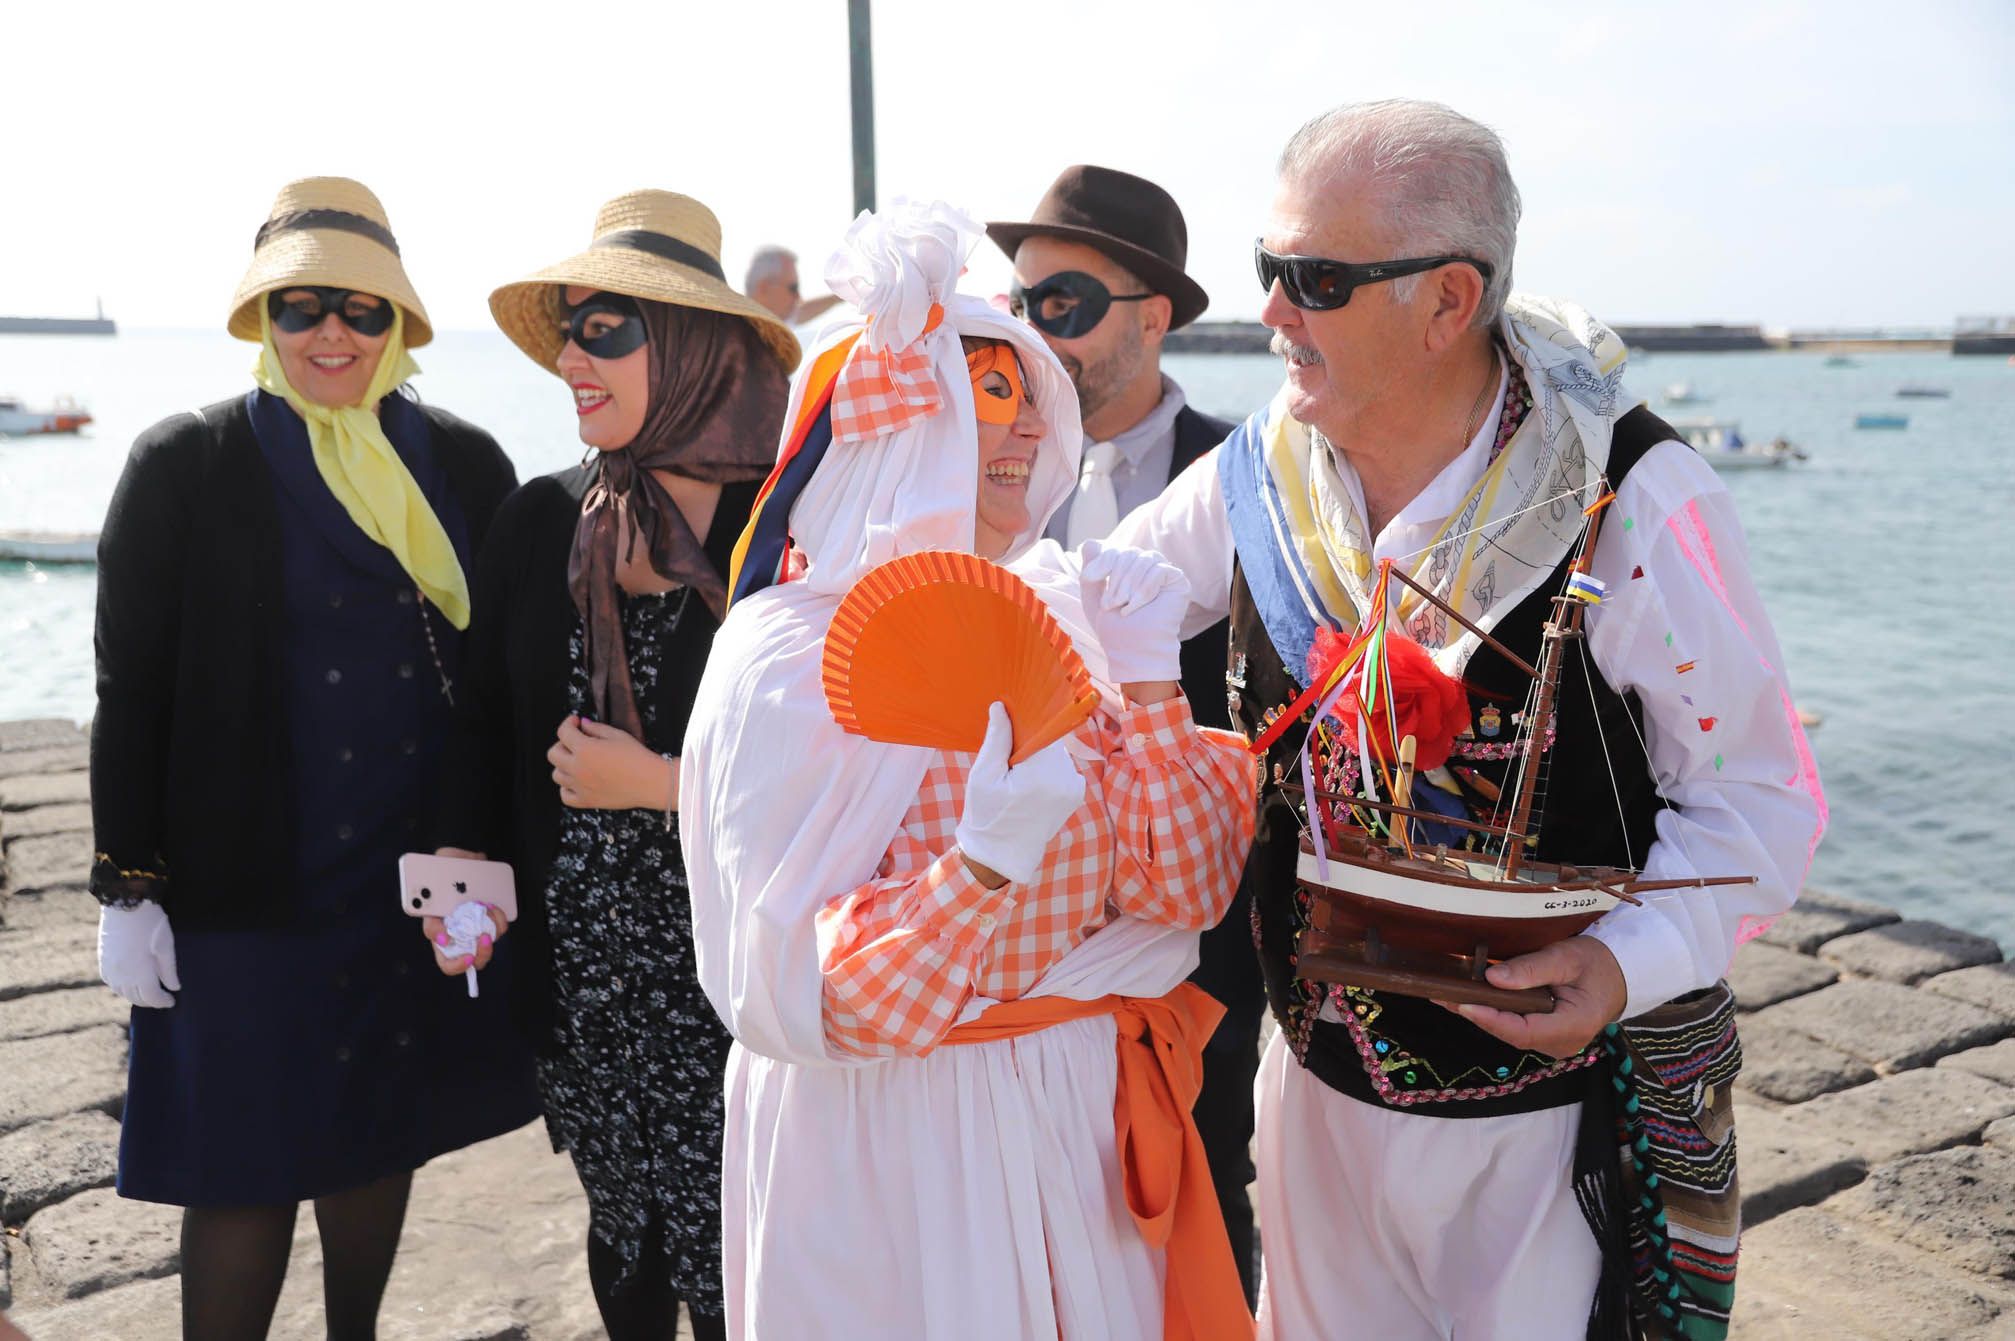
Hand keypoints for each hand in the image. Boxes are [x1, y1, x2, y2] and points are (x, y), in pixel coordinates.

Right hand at [98, 901, 179, 1008]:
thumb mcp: (166, 946)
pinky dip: (121, 988)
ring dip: (135, 996)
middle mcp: (121, 975)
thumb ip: (169, 970)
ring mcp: (109, 968)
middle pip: (136, 997)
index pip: (151, 997)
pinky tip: (129, 984)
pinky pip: (111, 982)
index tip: (172, 1001)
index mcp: (139, 973)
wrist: (125, 903)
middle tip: (161, 998)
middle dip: (150, 1001)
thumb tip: (174, 988)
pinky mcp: (103, 960)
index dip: (162, 1001)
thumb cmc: (151, 923)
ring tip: (148, 993)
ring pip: (122, 992)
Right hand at [423, 903, 509, 975]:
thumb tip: (443, 940)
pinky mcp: (491, 930)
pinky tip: (489, 908)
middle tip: (485, 935)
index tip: (469, 957)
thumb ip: (432, 929)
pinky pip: (500, 928)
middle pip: (479, 961)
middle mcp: (465, 949)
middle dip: (484, 951)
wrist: (451, 898)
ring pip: (492, 943)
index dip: (460, 966)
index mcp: (447, 952)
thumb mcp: (430, 919)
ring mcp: (479, 940)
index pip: (451, 968)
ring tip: (485, 911)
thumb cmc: (438, 913)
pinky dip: (498, 918)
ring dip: (492, 928)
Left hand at [548, 715, 672, 810]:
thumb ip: (596, 728)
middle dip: (562, 743)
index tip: (575, 722)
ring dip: (564, 765)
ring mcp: (580, 786)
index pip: (563, 732)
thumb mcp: (617, 735)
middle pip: (553, 753)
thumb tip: (583, 724)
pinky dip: (567, 787)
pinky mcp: (586, 801)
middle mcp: (577, 768)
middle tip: (576, 742)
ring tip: (578, 762)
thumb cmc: (637, 757)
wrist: (651, 782)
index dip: (568, 723)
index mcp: (584, 749)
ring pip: (556, 775)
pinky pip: (564, 795)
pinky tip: (578, 781)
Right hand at [954, 702, 1085, 885]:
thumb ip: (997, 739)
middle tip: (1009, 764)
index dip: (1025, 723)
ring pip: (1056, 753)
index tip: (1009, 727)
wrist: (1003, 854)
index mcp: (1042, 772)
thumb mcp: (983, 775)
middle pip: (1049, 739)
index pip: (1041, 727)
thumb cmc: (987, 814)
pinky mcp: (1077, 793)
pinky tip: (1032, 786)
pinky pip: (1063, 767)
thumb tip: (1001, 707)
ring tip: (1018, 778)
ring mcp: (1074, 786)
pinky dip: (1049, 770)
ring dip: (1040, 758)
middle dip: (1030, 743)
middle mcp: (1065, 777)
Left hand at [1079, 541, 1189, 686]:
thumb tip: (1090, 542)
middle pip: (1128, 552)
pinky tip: (1137, 606)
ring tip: (1123, 607)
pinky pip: (1159, 570)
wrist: (1132, 649)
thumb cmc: (1114, 628)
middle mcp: (1146, 567)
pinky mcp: (1178, 581)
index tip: (1090, 578)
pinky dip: (1144, 590)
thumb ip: (1091, 570)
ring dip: (1128, 586)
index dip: (1102, 561)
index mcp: (1128, 568)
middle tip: (1111, 604)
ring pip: (1143, 559)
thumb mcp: (1093, 596)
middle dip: (1115, 579)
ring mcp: (1163, 573)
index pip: (1114, 549)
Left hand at [1447, 936, 1627, 1058]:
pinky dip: (1493, 1013)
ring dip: (1480, 1013)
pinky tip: (1469, 999)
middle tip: (1441, 994)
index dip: (1489, 1019)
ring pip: (1510, 1032)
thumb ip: (1531, 969)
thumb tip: (1492, 978)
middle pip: (1511, 1033)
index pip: (1522, 1030)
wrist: (1620, 973)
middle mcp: (1563, 1043)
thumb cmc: (1597, 962)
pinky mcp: (1547, 1037)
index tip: (1462, 1002)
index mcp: (1574, 1026)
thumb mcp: (1567, 957)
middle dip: (1475, 1014)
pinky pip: (1516, 1028)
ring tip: (1446, 994)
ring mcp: (1554, 1043)